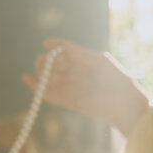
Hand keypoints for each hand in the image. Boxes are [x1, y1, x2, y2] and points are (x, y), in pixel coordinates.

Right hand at [22, 38, 149, 136]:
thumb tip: (52, 44)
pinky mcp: (68, 101)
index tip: (46, 45)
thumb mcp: (98, 61)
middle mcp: (75, 72)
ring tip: (44, 71)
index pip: (61, 50)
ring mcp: (70, 87)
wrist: (126, 108)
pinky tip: (26, 79)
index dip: (53, 48)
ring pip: (48, 78)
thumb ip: (76, 52)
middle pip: (51, 64)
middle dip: (46, 62)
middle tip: (54, 64)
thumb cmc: (116, 81)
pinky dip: (37, 88)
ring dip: (41, 73)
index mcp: (83, 60)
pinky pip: (49, 94)